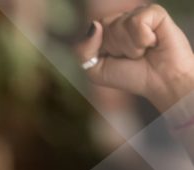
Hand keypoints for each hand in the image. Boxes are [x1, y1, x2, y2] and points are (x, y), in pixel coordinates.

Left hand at [76, 4, 193, 110]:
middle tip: (132, 56)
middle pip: (104, 25)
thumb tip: (94, 25)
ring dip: (130, 46)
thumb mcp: (96, 70)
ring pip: (119, 24)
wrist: (160, 82)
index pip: (92, 30)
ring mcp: (138, 14)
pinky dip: (142, 39)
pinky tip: (153, 43)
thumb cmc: (131, 76)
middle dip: (116, 47)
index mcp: (107, 30)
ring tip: (143, 51)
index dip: (102, 49)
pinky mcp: (155, 13)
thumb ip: (83, 50)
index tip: (116, 59)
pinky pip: (137, 21)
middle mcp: (122, 19)